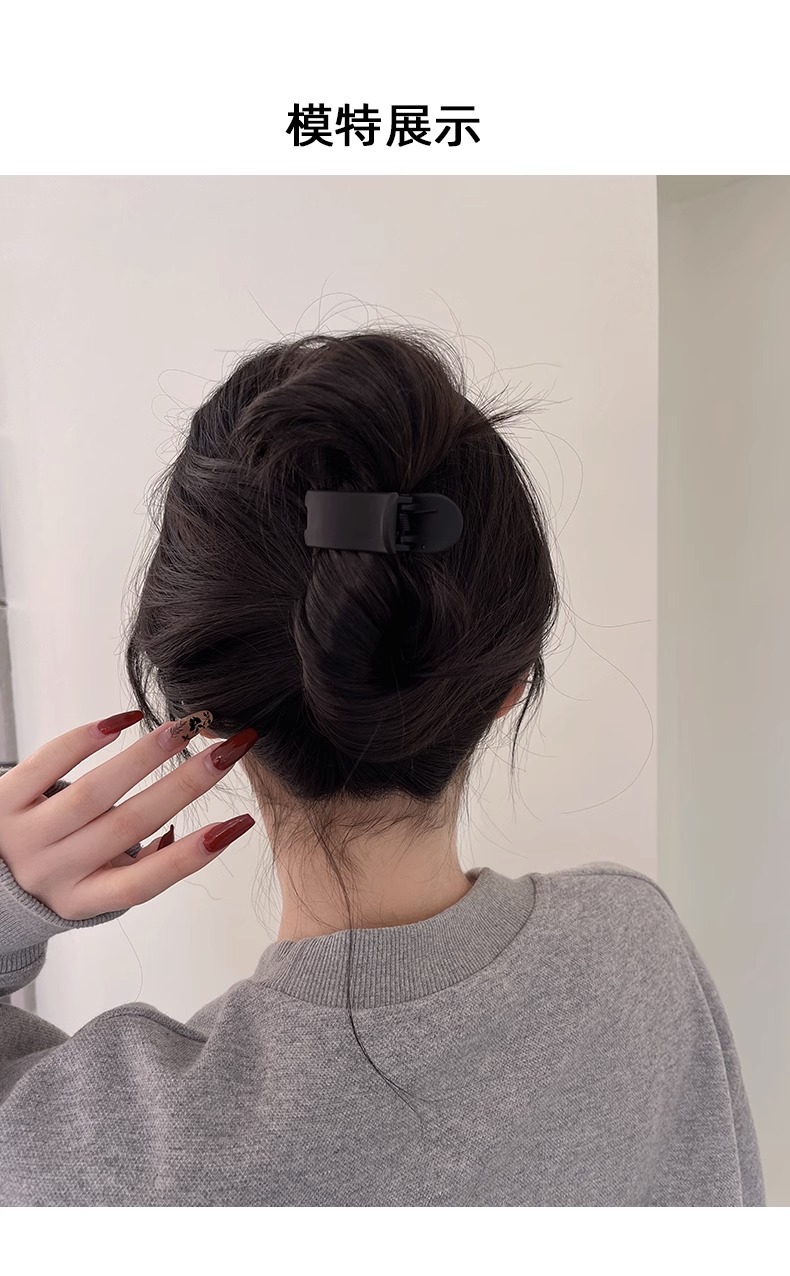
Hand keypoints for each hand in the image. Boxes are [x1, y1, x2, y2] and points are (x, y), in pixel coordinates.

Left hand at [0, 710, 257, 920]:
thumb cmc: (48, 871)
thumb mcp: (89, 887)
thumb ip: (138, 865)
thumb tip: (202, 837)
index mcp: (80, 899)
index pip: (144, 882)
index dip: (193, 855)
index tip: (240, 823)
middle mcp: (52, 872)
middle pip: (129, 826)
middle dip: (187, 786)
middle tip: (229, 750)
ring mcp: (25, 835)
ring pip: (94, 792)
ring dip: (145, 756)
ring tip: (185, 728)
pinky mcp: (1, 801)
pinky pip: (48, 764)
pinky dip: (87, 740)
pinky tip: (125, 720)